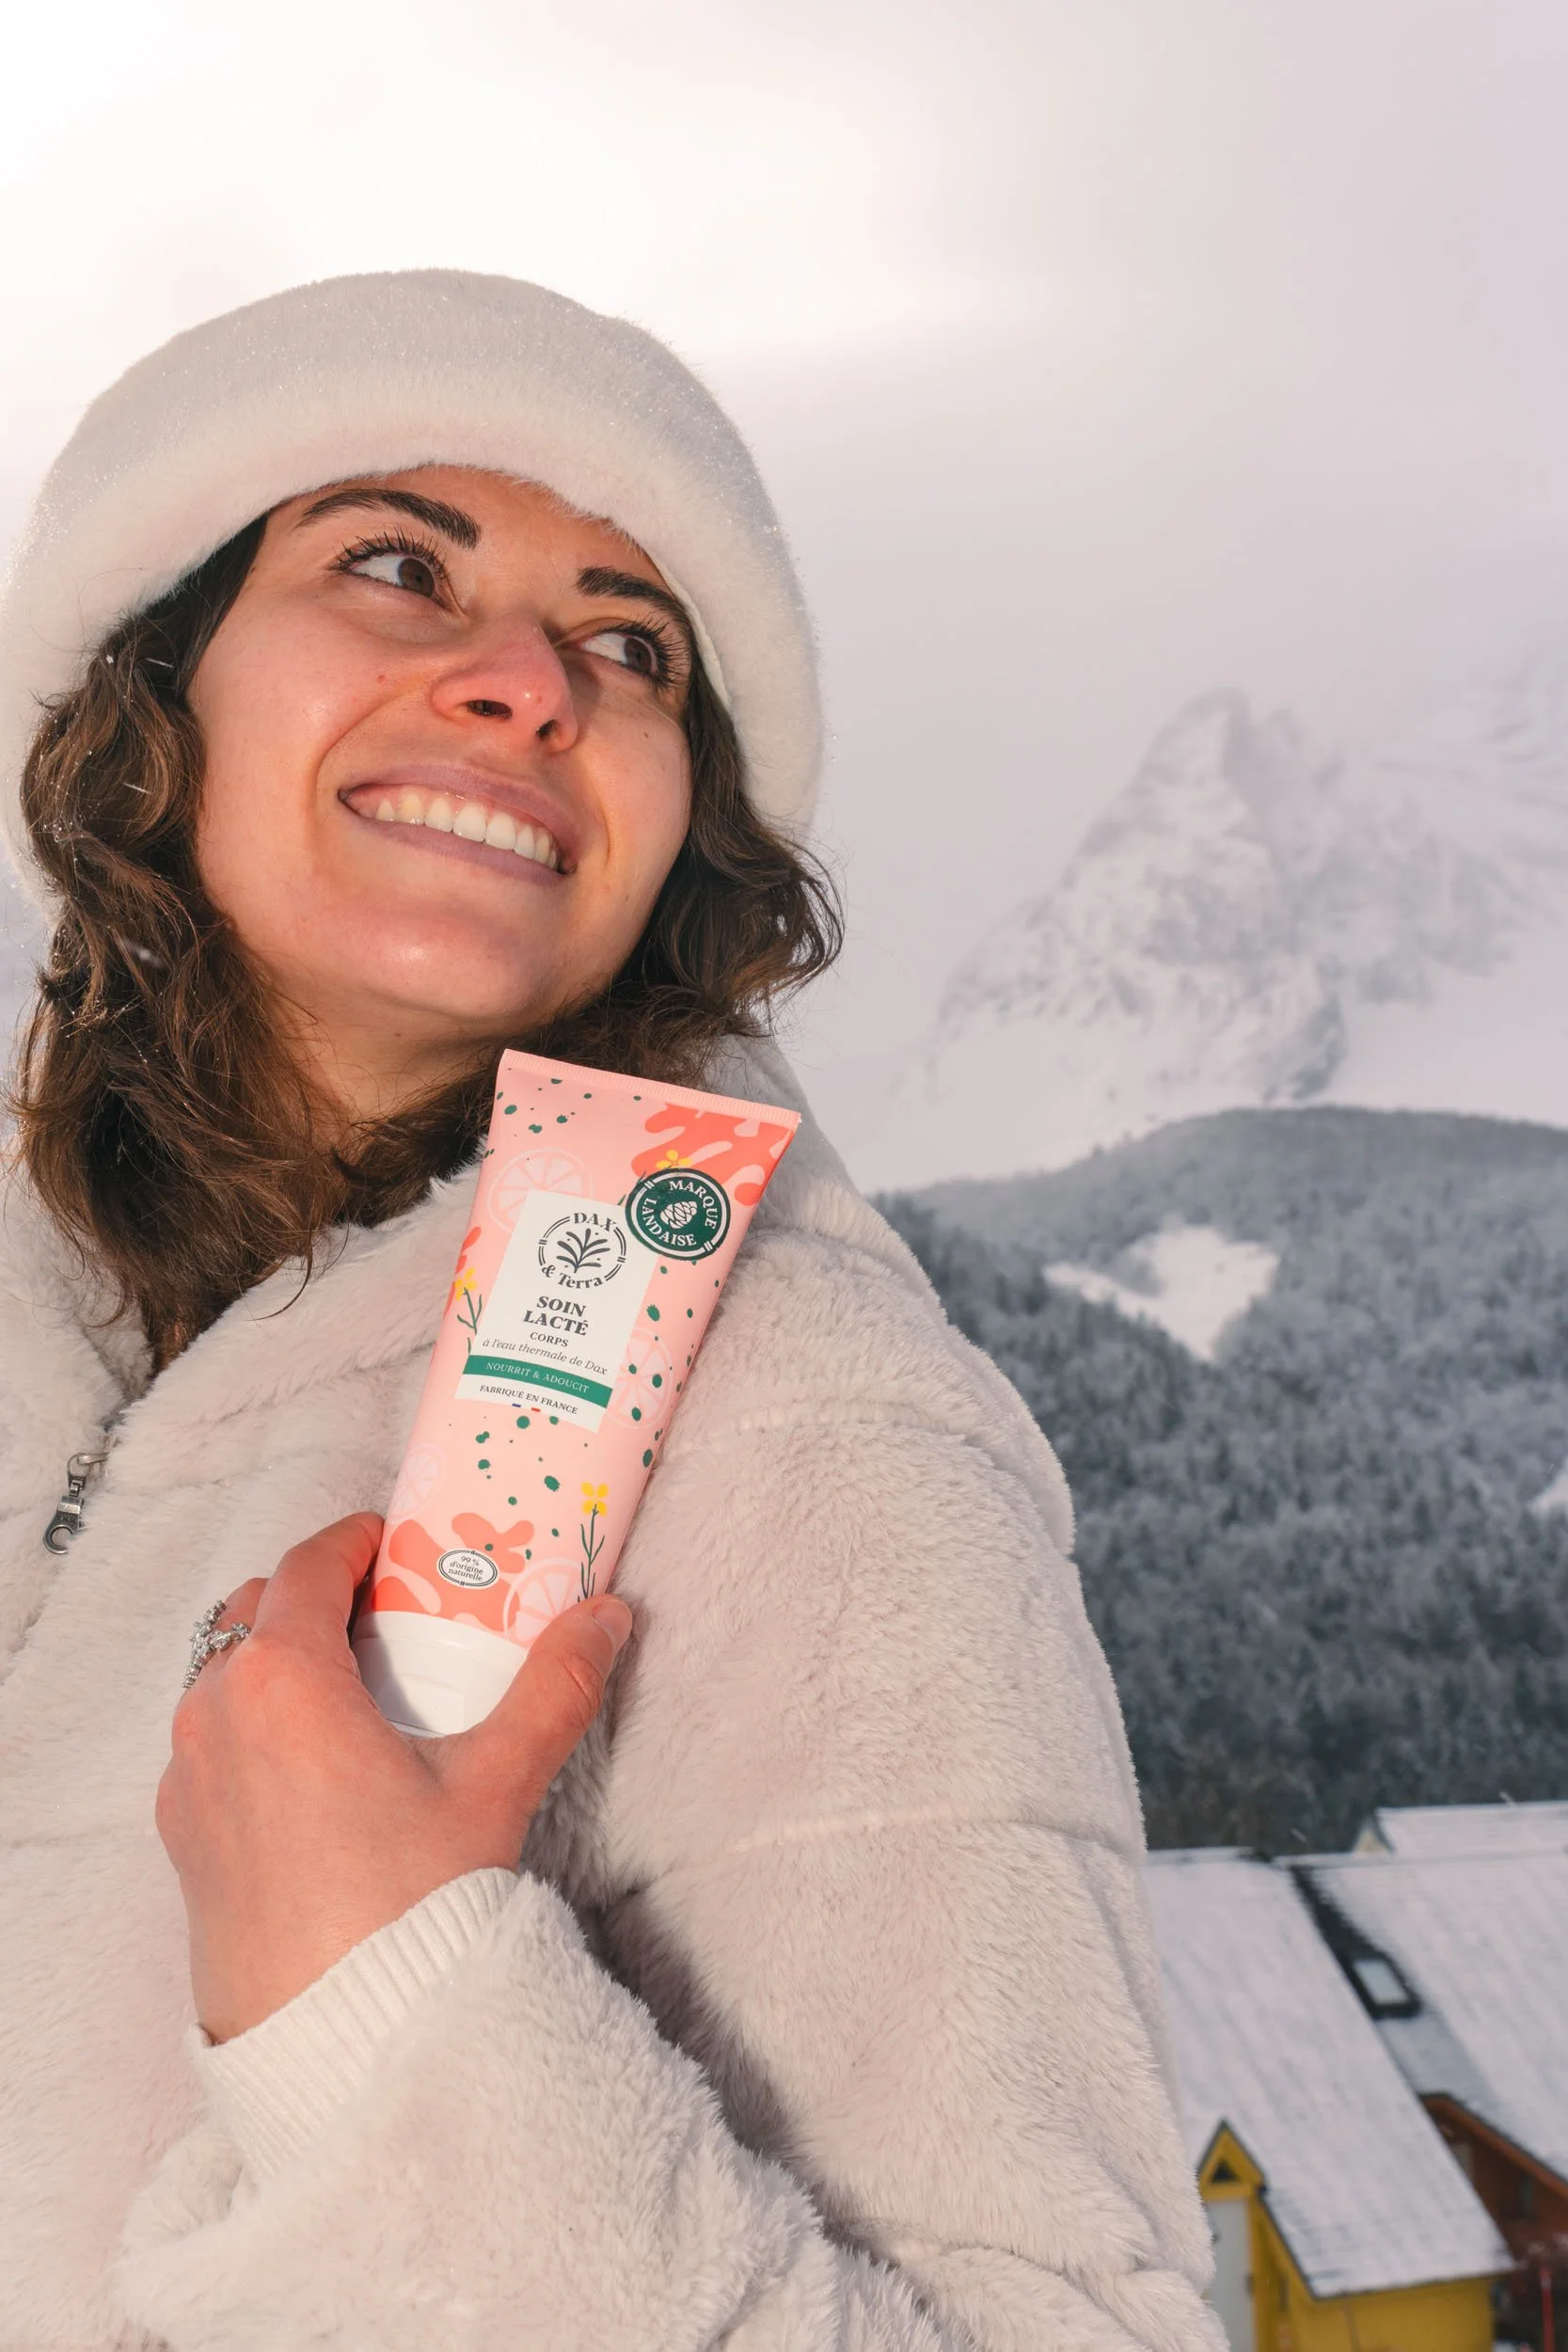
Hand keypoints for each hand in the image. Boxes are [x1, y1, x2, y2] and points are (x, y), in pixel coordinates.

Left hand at [156, 1512, 631, 2043]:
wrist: (335, 2039)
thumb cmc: (408, 1905)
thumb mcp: (495, 1783)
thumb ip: (554, 1687)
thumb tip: (606, 1618)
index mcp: (281, 1677)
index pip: (307, 1564)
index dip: (354, 1541)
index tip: (394, 1542)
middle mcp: (214, 1713)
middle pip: (254, 1611)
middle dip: (314, 1596)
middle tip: (386, 1612)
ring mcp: (186, 1778)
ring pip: (223, 1678)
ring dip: (279, 1661)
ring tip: (356, 1690)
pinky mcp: (180, 1837)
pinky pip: (210, 1745)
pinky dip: (254, 1726)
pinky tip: (317, 1770)